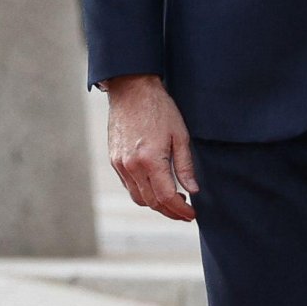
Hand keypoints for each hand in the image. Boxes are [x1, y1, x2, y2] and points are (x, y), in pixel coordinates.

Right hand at [107, 75, 198, 221]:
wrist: (131, 90)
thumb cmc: (159, 109)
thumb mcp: (180, 135)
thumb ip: (185, 166)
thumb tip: (192, 190)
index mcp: (150, 160)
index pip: (166, 197)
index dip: (180, 210)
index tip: (191, 214)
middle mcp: (132, 166)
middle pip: (151, 202)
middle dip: (170, 211)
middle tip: (185, 212)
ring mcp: (120, 164)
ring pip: (138, 197)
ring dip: (155, 204)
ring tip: (173, 201)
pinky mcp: (114, 160)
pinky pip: (128, 185)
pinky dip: (143, 192)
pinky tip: (156, 187)